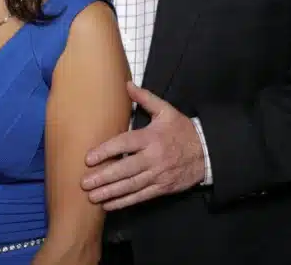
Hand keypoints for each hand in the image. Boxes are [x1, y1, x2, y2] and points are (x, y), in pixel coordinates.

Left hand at [81, 81, 204, 210]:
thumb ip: (145, 98)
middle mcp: (153, 158)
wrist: (206, 152)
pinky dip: (124, 202)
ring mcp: (158, 175)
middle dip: (104, 177)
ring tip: (91, 196)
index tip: (88, 158)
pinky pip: (140, 197)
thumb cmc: (182, 130)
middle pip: (125, 169)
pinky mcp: (162, 188)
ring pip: (131, 186)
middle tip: (84, 183)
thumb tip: (127, 84)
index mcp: (152, 137)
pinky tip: (108, 205)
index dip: (106, 151)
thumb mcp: (166, 110)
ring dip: (110, 192)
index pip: (125, 144)